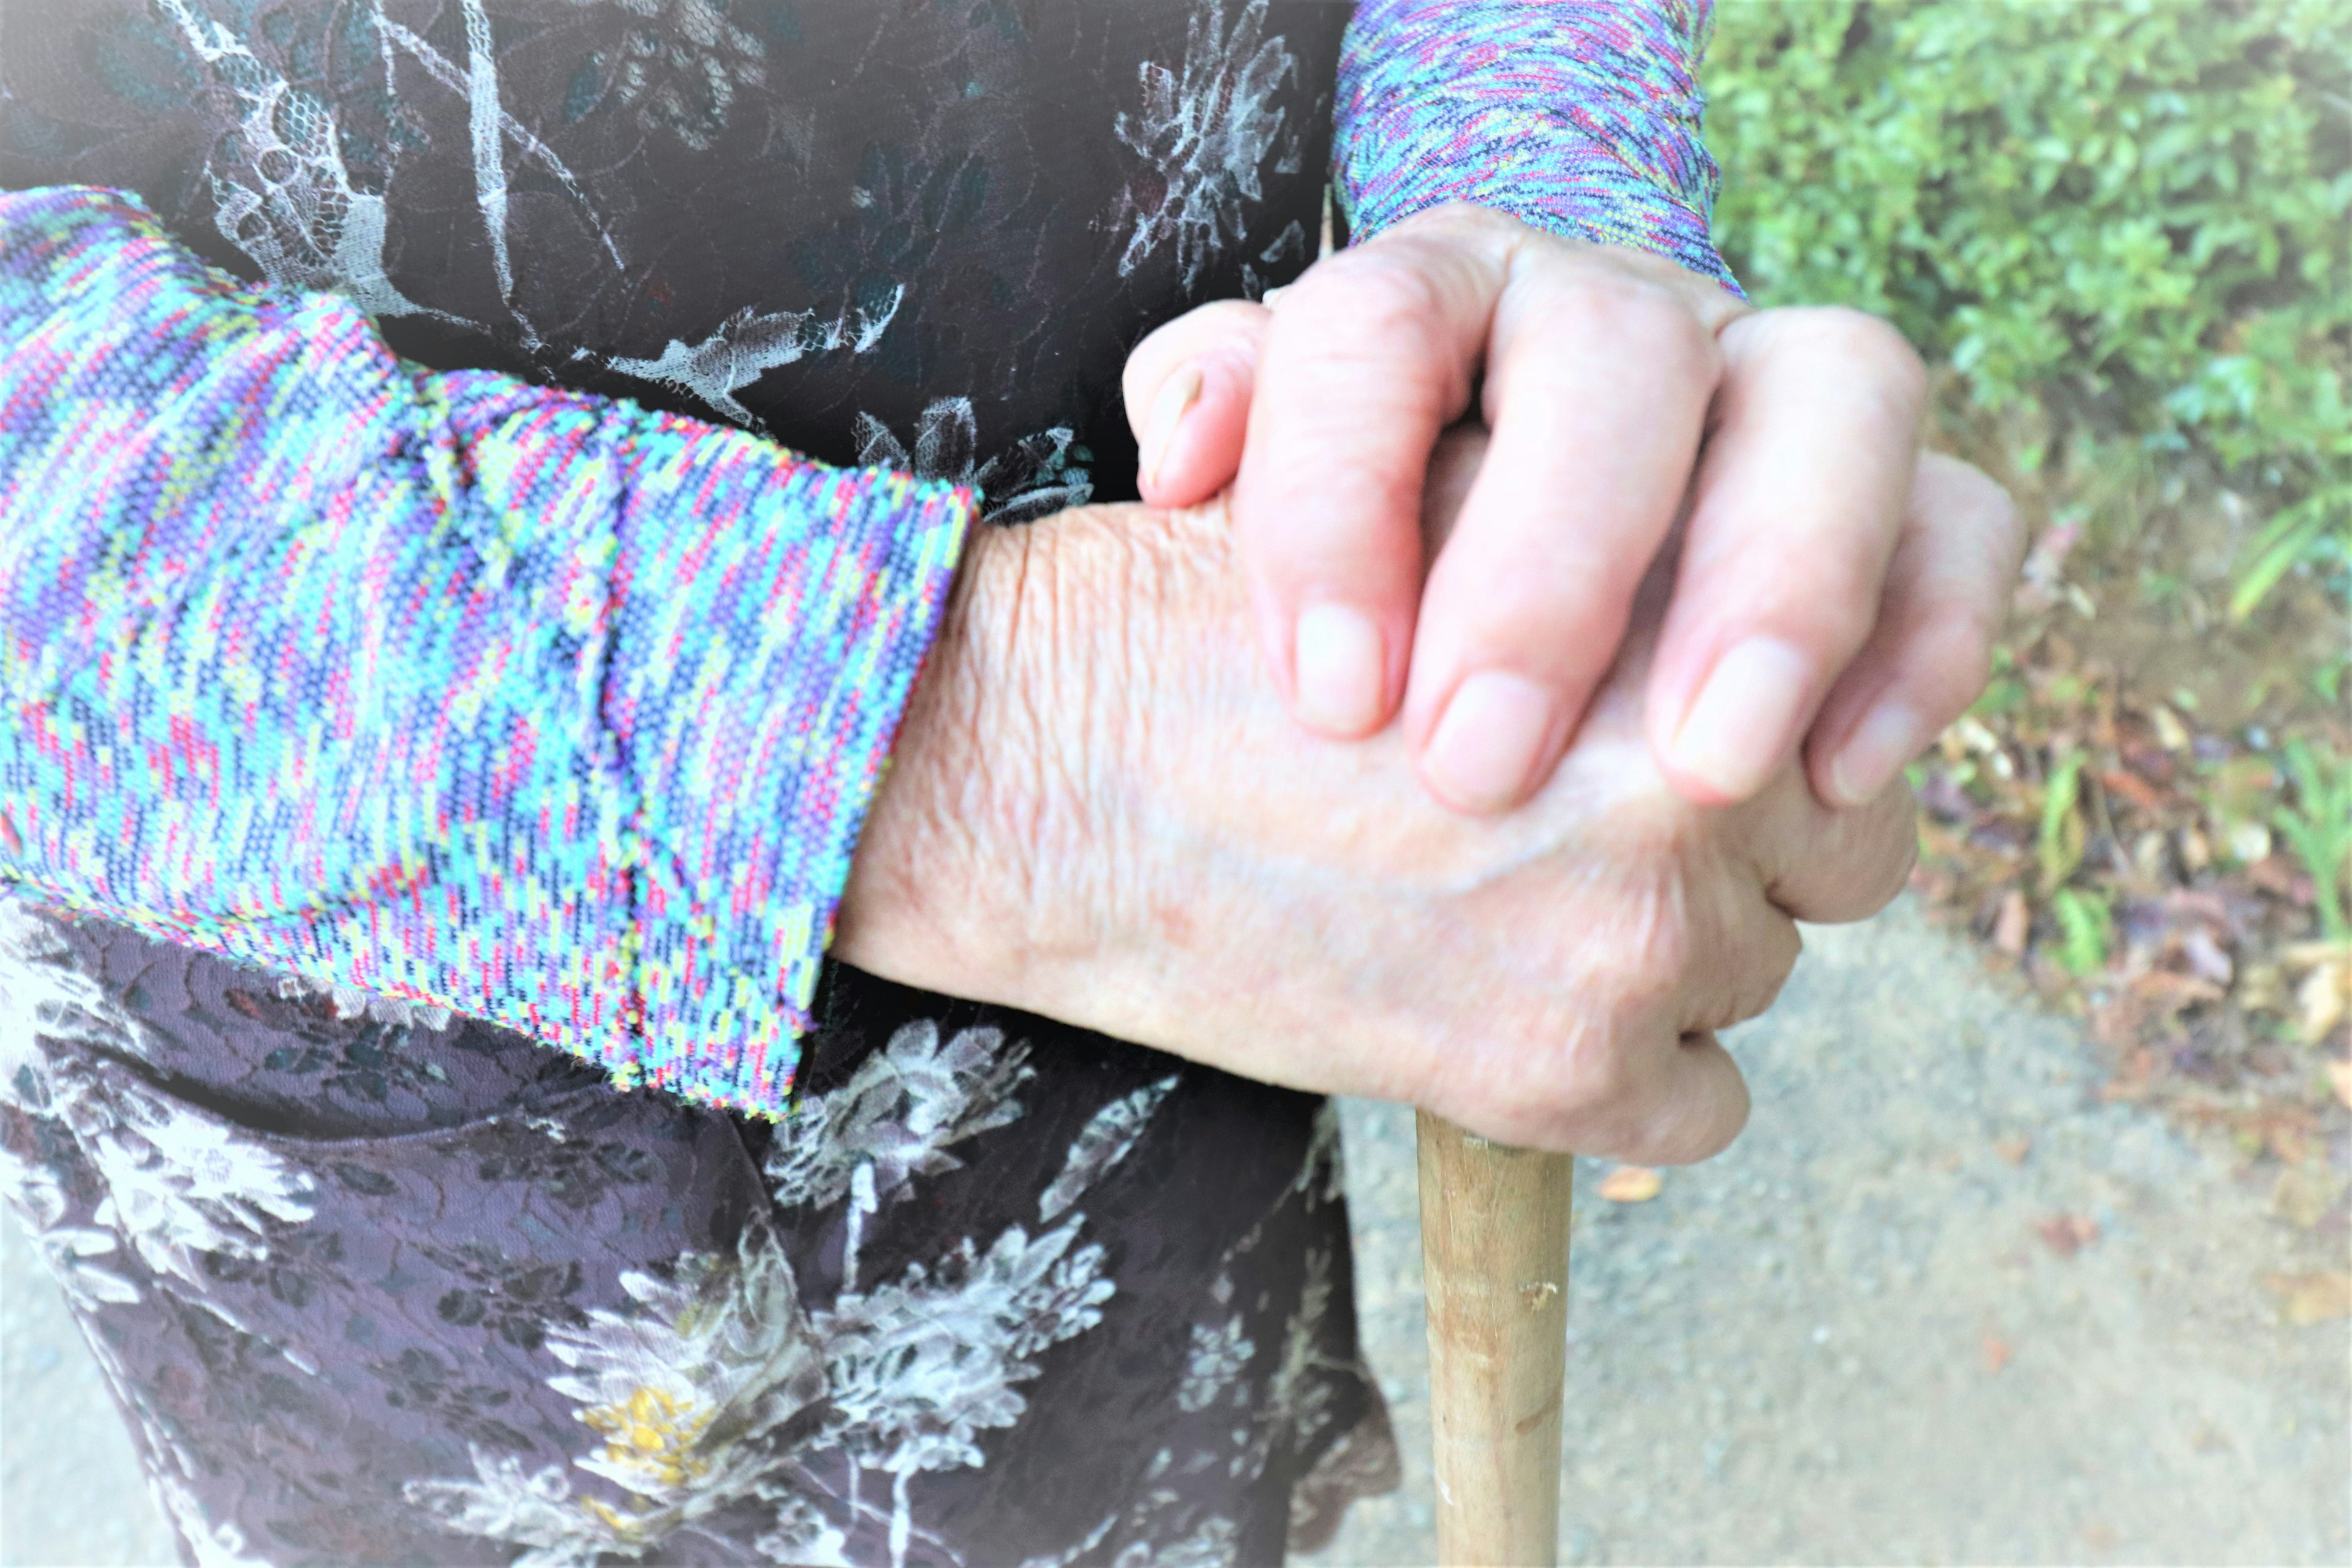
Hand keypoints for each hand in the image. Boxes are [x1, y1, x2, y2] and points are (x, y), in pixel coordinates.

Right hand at [833, 430, 1919, 1159]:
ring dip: (1658, 957)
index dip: (1793, 706)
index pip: (1875, 673)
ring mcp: (1641, 928)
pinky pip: (1699, 1106)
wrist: (1048, 762)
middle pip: (1844, 848)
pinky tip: (1475, 1001)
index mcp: (1682, 582)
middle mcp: (1698, 759)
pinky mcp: (1565, 1074)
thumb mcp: (1449, 485)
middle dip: (1743, 841)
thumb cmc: (1216, 607)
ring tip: (1486, 900)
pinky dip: (1609, 1077)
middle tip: (1574, 817)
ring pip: (1759, 974)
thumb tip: (1763, 660)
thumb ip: (1637, 543)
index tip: (1712, 733)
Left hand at [1123, 203, 2021, 817]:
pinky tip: (1836, 780)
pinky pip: (1959, 521)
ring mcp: (1766, 389)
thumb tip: (1189, 460)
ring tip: (1707, 774)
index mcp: (1435, 299)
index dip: (1340, 501)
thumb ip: (1213, 436)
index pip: (1375, 334)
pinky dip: (1922, 639)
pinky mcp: (1892, 497)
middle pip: (1617, 355)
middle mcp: (1611, 317)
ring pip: (1841, 393)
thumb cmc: (1350, 585)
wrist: (1477, 624)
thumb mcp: (1245, 519)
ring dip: (1782, 583)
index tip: (1327, 703)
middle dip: (1553, 569)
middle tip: (1478, 769)